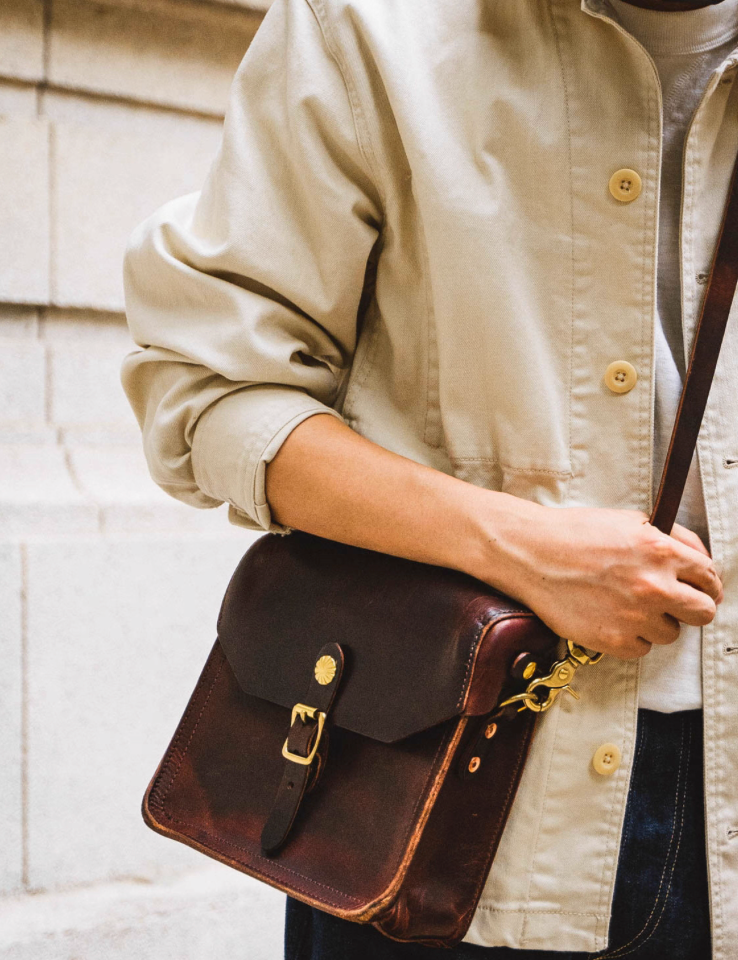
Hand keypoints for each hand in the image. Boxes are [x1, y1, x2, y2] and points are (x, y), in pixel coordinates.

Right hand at [474, 504, 722, 659]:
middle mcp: (653, 586)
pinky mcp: (614, 640)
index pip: (709, 578)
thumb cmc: (575, 533)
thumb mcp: (630, 521)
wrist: (531, 553)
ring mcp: (634, 616)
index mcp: (661, 551)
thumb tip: (700, 559)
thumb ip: (672, 537)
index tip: (702, 591)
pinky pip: (642, 649)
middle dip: (693, 608)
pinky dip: (631, 637)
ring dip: (657, 623)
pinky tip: (613, 618)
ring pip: (671, 634)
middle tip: (676, 605)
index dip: (708, 586)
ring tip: (629, 606)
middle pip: (703, 613)